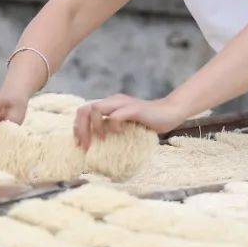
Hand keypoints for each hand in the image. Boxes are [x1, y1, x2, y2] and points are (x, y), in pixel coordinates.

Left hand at [73, 94, 188, 150]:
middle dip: (81, 129)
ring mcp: (122, 103)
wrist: (169, 113)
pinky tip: (118, 134)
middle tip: (85, 146)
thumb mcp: (124, 125)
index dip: (78, 127)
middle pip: (85, 109)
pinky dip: (112, 126)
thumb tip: (96, 145)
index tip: (80, 144)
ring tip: (101, 139)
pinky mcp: (133, 109)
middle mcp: (113, 100)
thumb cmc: (147, 122)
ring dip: (95, 127)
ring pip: (96, 108)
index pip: (83, 110)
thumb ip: (111, 128)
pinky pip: (115, 116)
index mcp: (109, 104)